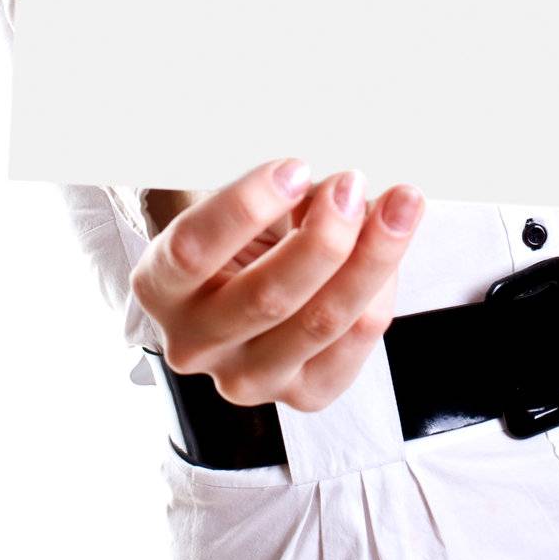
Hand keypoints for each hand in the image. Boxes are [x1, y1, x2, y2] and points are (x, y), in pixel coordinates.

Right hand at [130, 157, 424, 412]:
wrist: (245, 286)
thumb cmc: (239, 229)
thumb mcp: (228, 196)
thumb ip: (260, 183)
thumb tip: (322, 174)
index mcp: (160, 286)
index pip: (193, 250)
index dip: (246, 206)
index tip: (296, 166)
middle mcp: (196, 344)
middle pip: (268, 297)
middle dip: (323, 236)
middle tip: (352, 184)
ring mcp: (249, 378)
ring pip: (323, 321)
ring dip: (371, 256)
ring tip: (398, 204)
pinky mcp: (304, 393)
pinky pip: (357, 337)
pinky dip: (383, 282)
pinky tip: (391, 240)